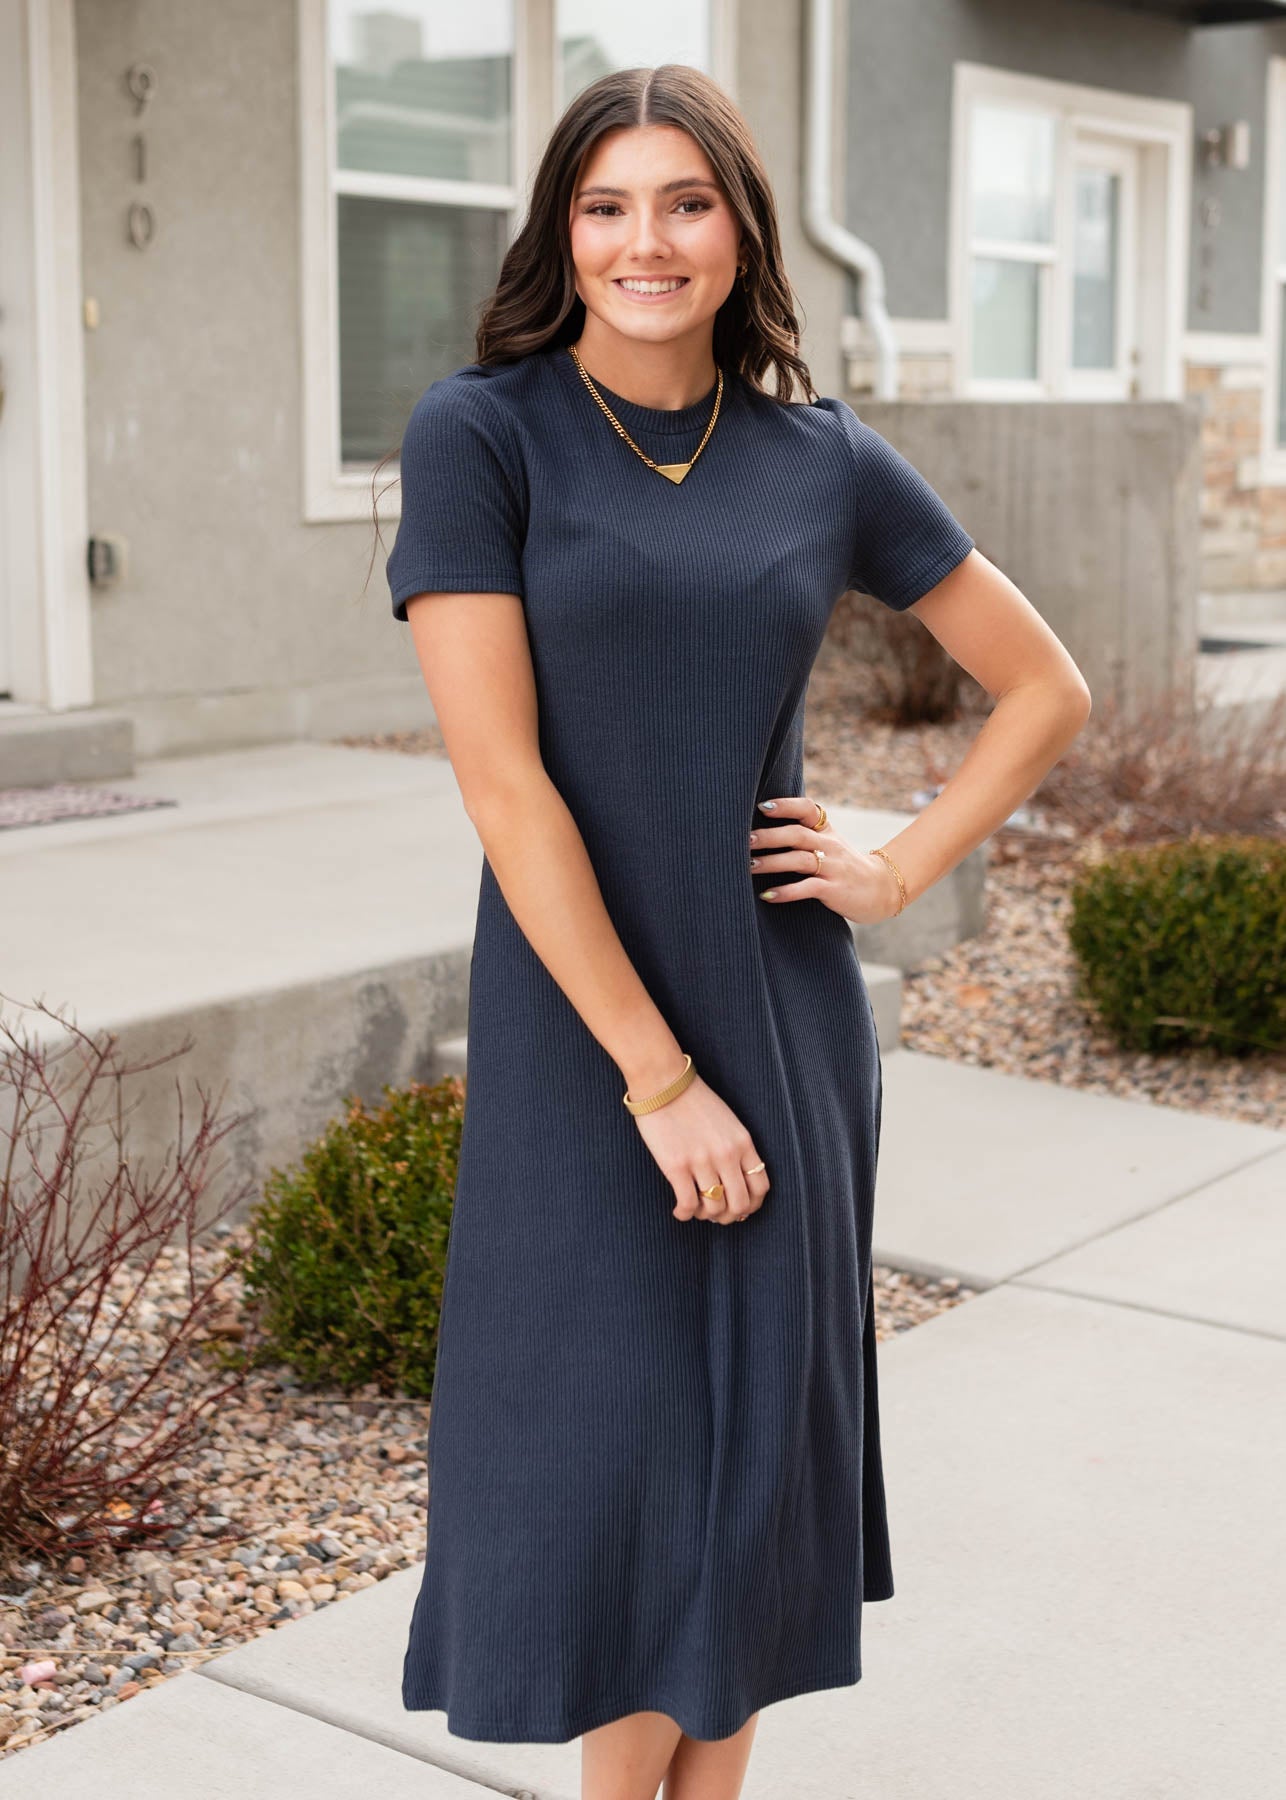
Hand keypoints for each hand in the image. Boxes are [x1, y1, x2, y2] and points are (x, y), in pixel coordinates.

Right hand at [628, 1071, 769, 1224]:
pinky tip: (679, 1211)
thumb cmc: (693, 1100)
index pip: (760, 1187)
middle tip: (716, 1215)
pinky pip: (688, 1204)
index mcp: (742, 1143)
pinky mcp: (676, 1166)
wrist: (663, 1082)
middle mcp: (727, 1154)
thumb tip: (734, 1181)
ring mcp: (702, 1161)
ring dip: (705, 1216)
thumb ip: (735, 1148)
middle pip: (740, 1204)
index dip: (752, 1205)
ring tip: (696, 1209)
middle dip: (729, 1217)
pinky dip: (684, 1214)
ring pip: (714, 1209)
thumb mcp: (727, 1121)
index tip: (739, 1208)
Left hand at [749, 794, 902, 923]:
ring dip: (772, 862)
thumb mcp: (828, 843)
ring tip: (748, 866)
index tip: (761, 807)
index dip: (785, 806)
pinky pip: (808, 888)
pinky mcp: (834, 889)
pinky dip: (786, 892)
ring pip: (799, 860)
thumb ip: (802, 834)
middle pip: (797, 834)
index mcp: (825, 830)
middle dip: (769, 836)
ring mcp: (833, 867)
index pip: (807, 809)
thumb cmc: (843, 866)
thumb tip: (759, 828)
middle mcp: (829, 845)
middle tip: (745, 840)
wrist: (881, 889)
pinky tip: (767, 895)